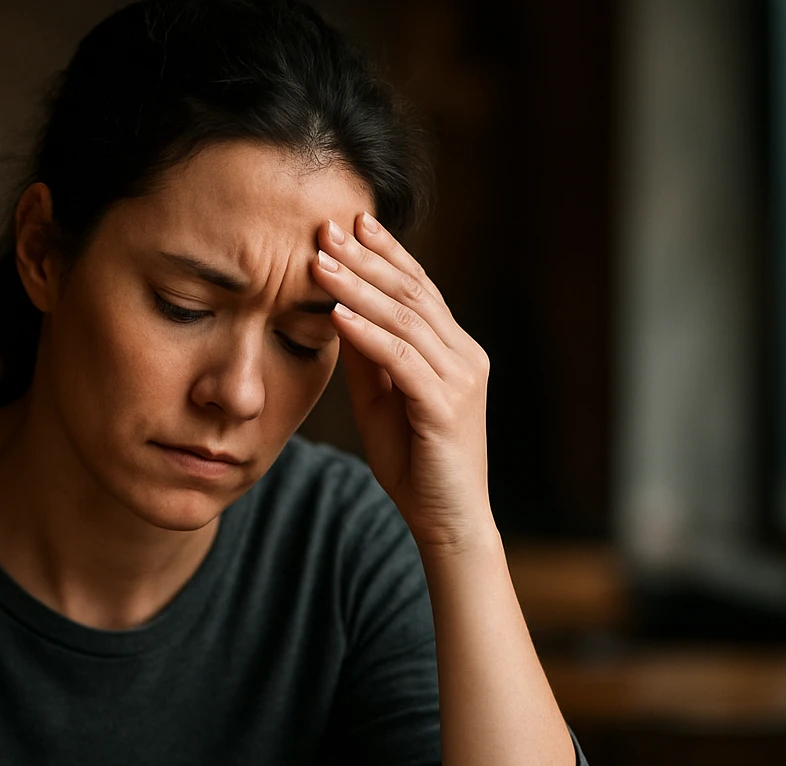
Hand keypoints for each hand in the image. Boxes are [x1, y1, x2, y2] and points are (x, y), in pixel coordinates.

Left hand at [314, 213, 494, 552]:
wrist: (447, 522)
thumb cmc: (415, 464)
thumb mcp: (382, 400)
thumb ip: (367, 358)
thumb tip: (339, 311)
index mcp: (455, 351)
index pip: (419, 289)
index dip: (386, 253)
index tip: (352, 223)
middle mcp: (465, 356)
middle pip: (412, 294)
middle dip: (366, 259)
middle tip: (327, 228)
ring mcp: (460, 380)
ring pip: (405, 320)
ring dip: (358, 288)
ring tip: (320, 262)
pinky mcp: (445, 407)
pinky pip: (401, 360)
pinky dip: (367, 334)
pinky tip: (337, 314)